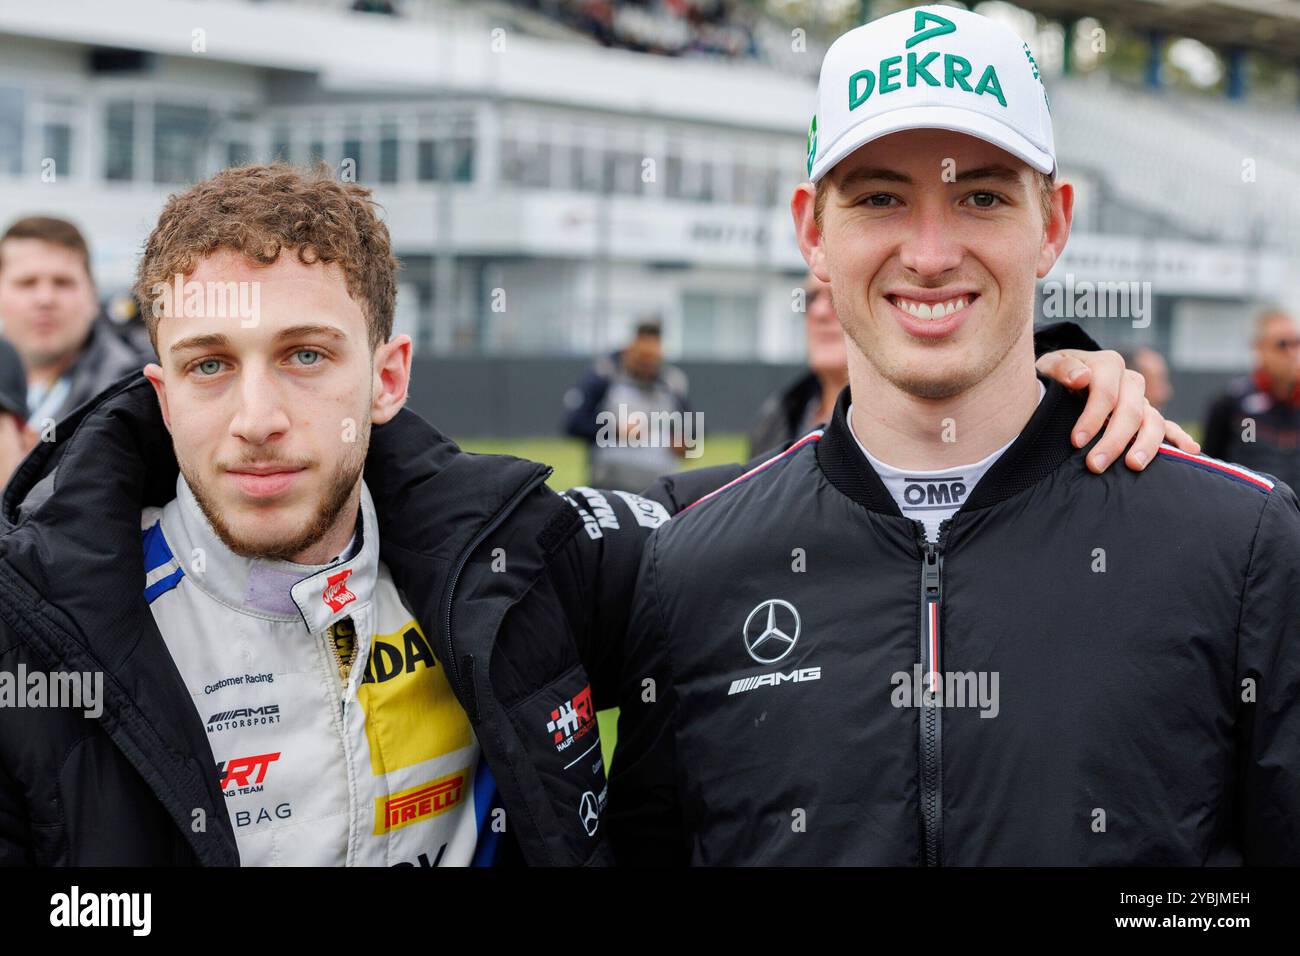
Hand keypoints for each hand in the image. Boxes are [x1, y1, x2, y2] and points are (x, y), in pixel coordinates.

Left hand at [1035, 348, 1199, 473]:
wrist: (1063, 377)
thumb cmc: (1054, 375)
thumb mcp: (1049, 365)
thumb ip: (1063, 368)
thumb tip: (1081, 377)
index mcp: (1107, 365)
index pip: (1106, 392)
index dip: (1092, 417)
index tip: (1077, 441)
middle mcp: (1129, 381)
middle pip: (1131, 411)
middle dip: (1114, 440)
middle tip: (1095, 465)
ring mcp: (1141, 399)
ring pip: (1152, 420)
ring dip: (1145, 444)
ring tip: (1133, 465)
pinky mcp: (1147, 416)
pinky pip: (1167, 426)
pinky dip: (1179, 437)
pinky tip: (1191, 450)